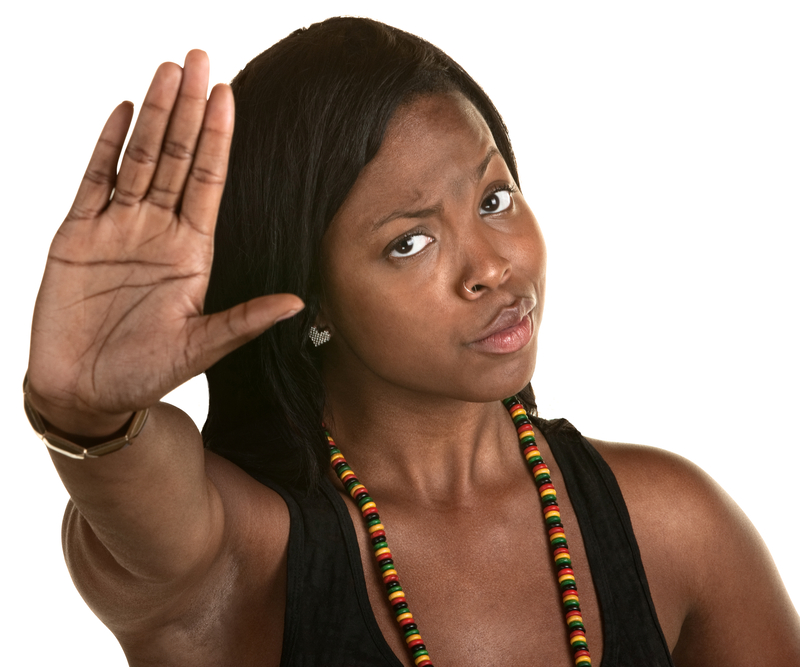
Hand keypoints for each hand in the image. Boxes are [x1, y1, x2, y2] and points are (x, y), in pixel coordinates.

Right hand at [28, 50, 301, 435]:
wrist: (85, 392)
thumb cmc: (144, 374)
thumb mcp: (201, 347)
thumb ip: (245, 320)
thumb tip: (298, 303)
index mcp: (192, 252)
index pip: (208, 182)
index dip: (217, 140)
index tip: (228, 97)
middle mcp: (158, 232)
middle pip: (176, 157)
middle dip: (187, 109)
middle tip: (198, 59)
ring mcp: (118, 229)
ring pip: (139, 159)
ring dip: (152, 115)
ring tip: (166, 71)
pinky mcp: (77, 236)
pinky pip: (93, 181)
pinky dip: (107, 147)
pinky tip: (121, 112)